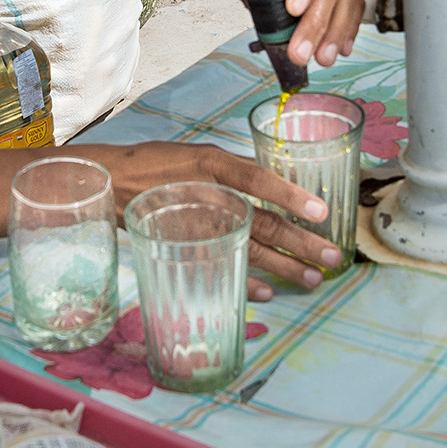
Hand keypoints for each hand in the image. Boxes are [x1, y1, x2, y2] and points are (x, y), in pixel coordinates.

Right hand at [100, 140, 346, 298]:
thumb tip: (274, 188)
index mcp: (213, 164)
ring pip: (251, 250)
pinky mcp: (187, 248)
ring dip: (285, 268)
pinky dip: (246, 283)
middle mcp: (209, 195)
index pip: (259, 180)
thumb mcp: (199, 154)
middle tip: (332, 257)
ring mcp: (198, 225)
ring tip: (311, 278)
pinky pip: (223, 269)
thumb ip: (235, 170)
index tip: (322, 212)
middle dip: (302, 243)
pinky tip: (268, 294)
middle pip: (264, 223)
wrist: (114, 183)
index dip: (292, 196)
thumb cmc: (160, 165)